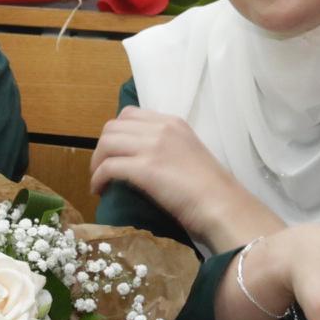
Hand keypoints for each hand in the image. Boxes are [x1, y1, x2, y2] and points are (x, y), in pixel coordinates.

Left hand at [89, 106, 265, 246]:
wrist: (223, 205)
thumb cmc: (212, 189)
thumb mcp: (189, 154)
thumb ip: (167, 149)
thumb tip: (143, 160)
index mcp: (173, 123)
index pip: (130, 114)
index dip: (116, 133)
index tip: (115, 152)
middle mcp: (161, 128)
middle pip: (113, 127)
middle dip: (102, 148)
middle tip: (103, 169)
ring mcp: (153, 146)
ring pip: (106, 143)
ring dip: (96, 163)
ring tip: (99, 181)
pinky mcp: (145, 168)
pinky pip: (108, 167)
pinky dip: (98, 179)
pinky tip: (100, 191)